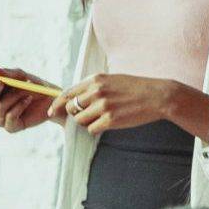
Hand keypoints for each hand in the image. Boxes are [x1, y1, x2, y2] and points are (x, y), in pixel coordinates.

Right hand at [0, 67, 58, 132]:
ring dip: (12, 98)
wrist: (50, 99)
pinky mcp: (12, 127)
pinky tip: (28, 99)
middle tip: (1, 82)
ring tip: (26, 91)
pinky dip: (19, 107)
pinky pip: (9, 118)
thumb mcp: (19, 76)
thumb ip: (5, 73)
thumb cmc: (31, 85)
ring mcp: (1, 118)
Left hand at [54, 73, 192, 134]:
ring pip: (80, 120)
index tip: (51, 111)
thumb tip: (75, 99)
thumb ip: (93, 87)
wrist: (156, 96)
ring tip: (102, 117)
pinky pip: (92, 129)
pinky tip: (109, 123)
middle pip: (71, 108)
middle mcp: (96, 91)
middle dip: (75, 114)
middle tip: (88, 115)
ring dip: (87, 122)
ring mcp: (103, 106)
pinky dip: (97, 129)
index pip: (67, 92)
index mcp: (95, 79)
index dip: (57, 103)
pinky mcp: (110, 120)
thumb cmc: (134, 88)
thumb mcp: (112, 80)